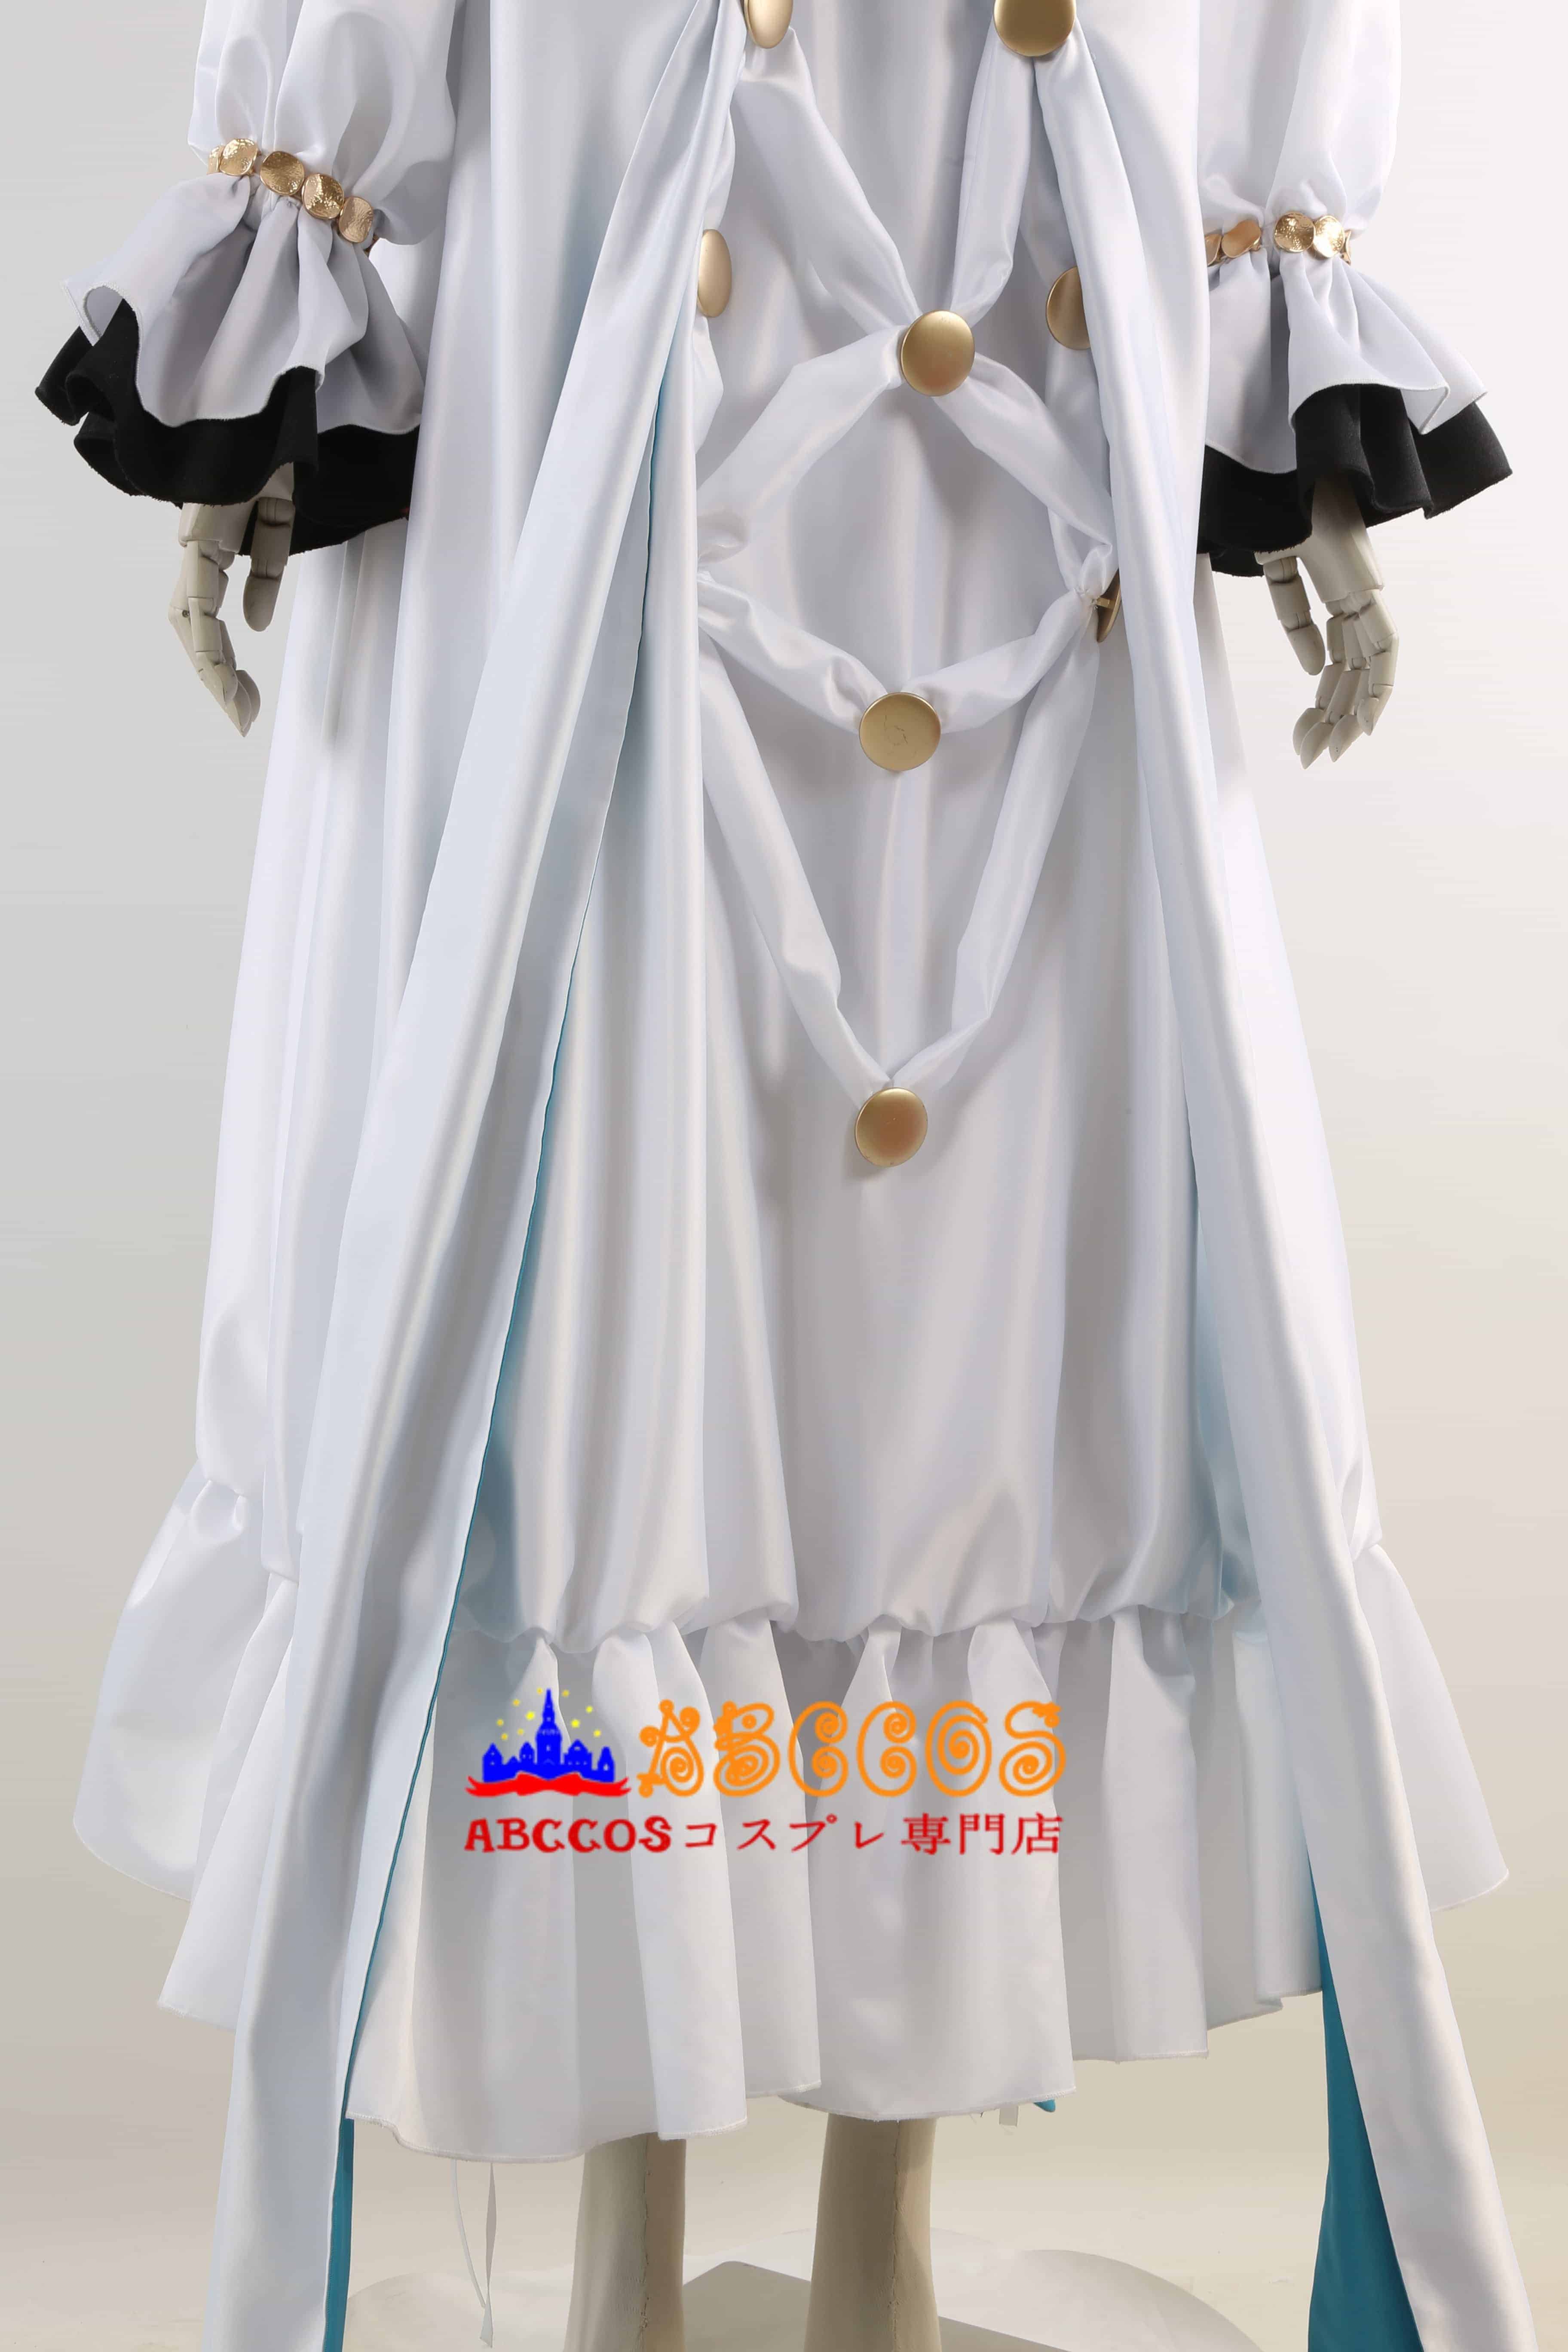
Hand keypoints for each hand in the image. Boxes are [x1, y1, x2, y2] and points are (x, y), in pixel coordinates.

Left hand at [168, 466, 295, 735]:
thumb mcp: (279, 516)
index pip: (205, 616)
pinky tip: (221, 662)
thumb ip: (266, 568)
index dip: (220, 662)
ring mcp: (194, 531)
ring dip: (210, 666)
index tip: (246, 702)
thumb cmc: (270, 446)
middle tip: (242, 718)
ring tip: (236, 705)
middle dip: (214, 677)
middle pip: (190, 624)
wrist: (262, 393)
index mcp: (214, 545)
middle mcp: (196, 543)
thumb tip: (254, 625)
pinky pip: (200, 581)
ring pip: (189, 613)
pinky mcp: (203, 519)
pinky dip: (207, 626)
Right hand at [1259, 472, 1397, 766]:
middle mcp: (1354, 591)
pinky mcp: (1366, 587)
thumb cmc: (1274, 501)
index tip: (1304, 734)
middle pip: (1350, 667)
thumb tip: (1312, 666)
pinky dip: (1378, 686)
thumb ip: (1291, 614)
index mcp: (1331, 584)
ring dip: (1352, 713)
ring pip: (1367, 666)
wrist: (1285, 467)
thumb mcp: (1272, 564)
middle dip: (1333, 716)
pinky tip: (1363, 723)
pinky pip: (1383, 646)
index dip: (1323, 696)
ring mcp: (1363, 588)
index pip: (1333, 652)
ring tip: (1331, 753)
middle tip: (1313, 757)